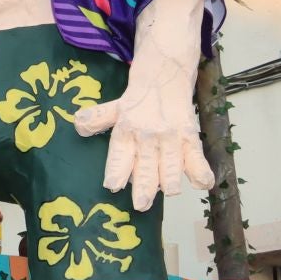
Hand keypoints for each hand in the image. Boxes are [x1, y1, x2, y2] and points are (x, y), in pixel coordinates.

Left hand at [74, 55, 211, 211]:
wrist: (165, 75)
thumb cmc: (138, 100)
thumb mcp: (114, 108)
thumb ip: (97, 119)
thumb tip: (78, 124)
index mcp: (126, 130)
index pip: (120, 154)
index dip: (117, 170)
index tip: (113, 185)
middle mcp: (148, 135)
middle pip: (146, 164)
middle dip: (145, 185)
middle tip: (141, 204)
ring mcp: (170, 137)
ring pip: (171, 162)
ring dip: (170, 178)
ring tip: (168, 192)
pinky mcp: (189, 137)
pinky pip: (196, 156)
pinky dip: (201, 170)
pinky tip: (202, 183)